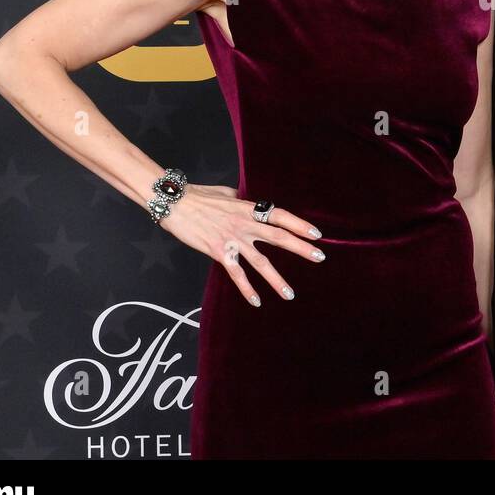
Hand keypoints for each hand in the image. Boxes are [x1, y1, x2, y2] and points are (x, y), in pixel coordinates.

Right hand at [158, 184, 324, 304]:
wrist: (175, 202)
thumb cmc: (198, 195)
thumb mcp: (226, 193)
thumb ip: (241, 201)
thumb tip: (247, 202)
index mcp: (248, 209)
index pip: (281, 216)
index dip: (300, 225)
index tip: (317, 234)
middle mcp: (245, 224)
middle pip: (279, 238)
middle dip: (301, 249)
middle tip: (319, 257)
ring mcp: (233, 240)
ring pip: (260, 262)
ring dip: (276, 280)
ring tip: (290, 294)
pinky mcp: (219, 252)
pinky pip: (236, 274)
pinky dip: (246, 289)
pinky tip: (256, 301)